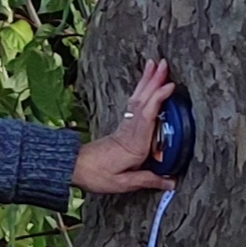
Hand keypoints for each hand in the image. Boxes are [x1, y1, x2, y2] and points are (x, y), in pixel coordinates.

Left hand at [71, 58, 177, 193]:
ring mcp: (126, 127)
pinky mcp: (123, 127)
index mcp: (134, 143)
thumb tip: (171, 182)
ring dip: (147, 81)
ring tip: (155, 64)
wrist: (74, 168)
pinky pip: (135, 105)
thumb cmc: (96, 175)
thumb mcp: (122, 183)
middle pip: (143, 101)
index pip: (147, 116)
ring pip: (138, 99)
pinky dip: (142, 91)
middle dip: (154, 81)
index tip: (169, 86)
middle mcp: (130, 131)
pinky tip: (146, 84)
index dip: (158, 99)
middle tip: (164, 63)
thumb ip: (147, 180)